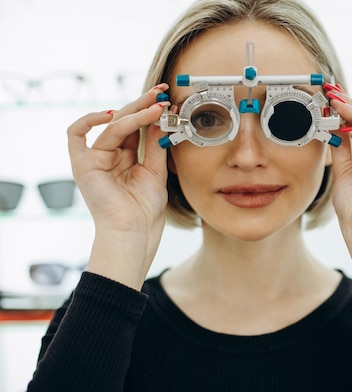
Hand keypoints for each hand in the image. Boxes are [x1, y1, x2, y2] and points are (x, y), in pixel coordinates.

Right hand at [67, 84, 170, 287]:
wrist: (135, 231)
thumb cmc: (145, 209)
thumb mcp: (156, 170)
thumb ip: (156, 143)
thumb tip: (162, 115)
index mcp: (126, 158)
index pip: (137, 127)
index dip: (150, 113)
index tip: (167, 100)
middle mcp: (109, 156)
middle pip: (124, 122)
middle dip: (142, 105)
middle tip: (160, 92)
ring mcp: (94, 159)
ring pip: (111, 126)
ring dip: (134, 114)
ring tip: (155, 108)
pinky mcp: (82, 165)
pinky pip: (75, 135)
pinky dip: (89, 120)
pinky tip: (112, 114)